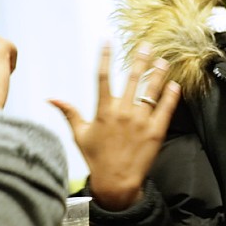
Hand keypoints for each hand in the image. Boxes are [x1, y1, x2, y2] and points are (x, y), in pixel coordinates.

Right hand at [50, 43, 180, 210]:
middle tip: (146, 45)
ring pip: (151, 91)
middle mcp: (123, 113)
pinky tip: (174, 84)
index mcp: (104, 111)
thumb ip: (69, 113)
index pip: (103, 77)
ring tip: (163, 60)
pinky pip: (165, 109)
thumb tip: (51, 98)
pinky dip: (171, 95)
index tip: (107, 42)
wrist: (116, 183)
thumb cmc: (97, 158)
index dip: (105, 58)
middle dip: (140, 59)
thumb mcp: (80, 134)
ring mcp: (141, 122)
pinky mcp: (156, 131)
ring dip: (158, 73)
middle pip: (133, 79)